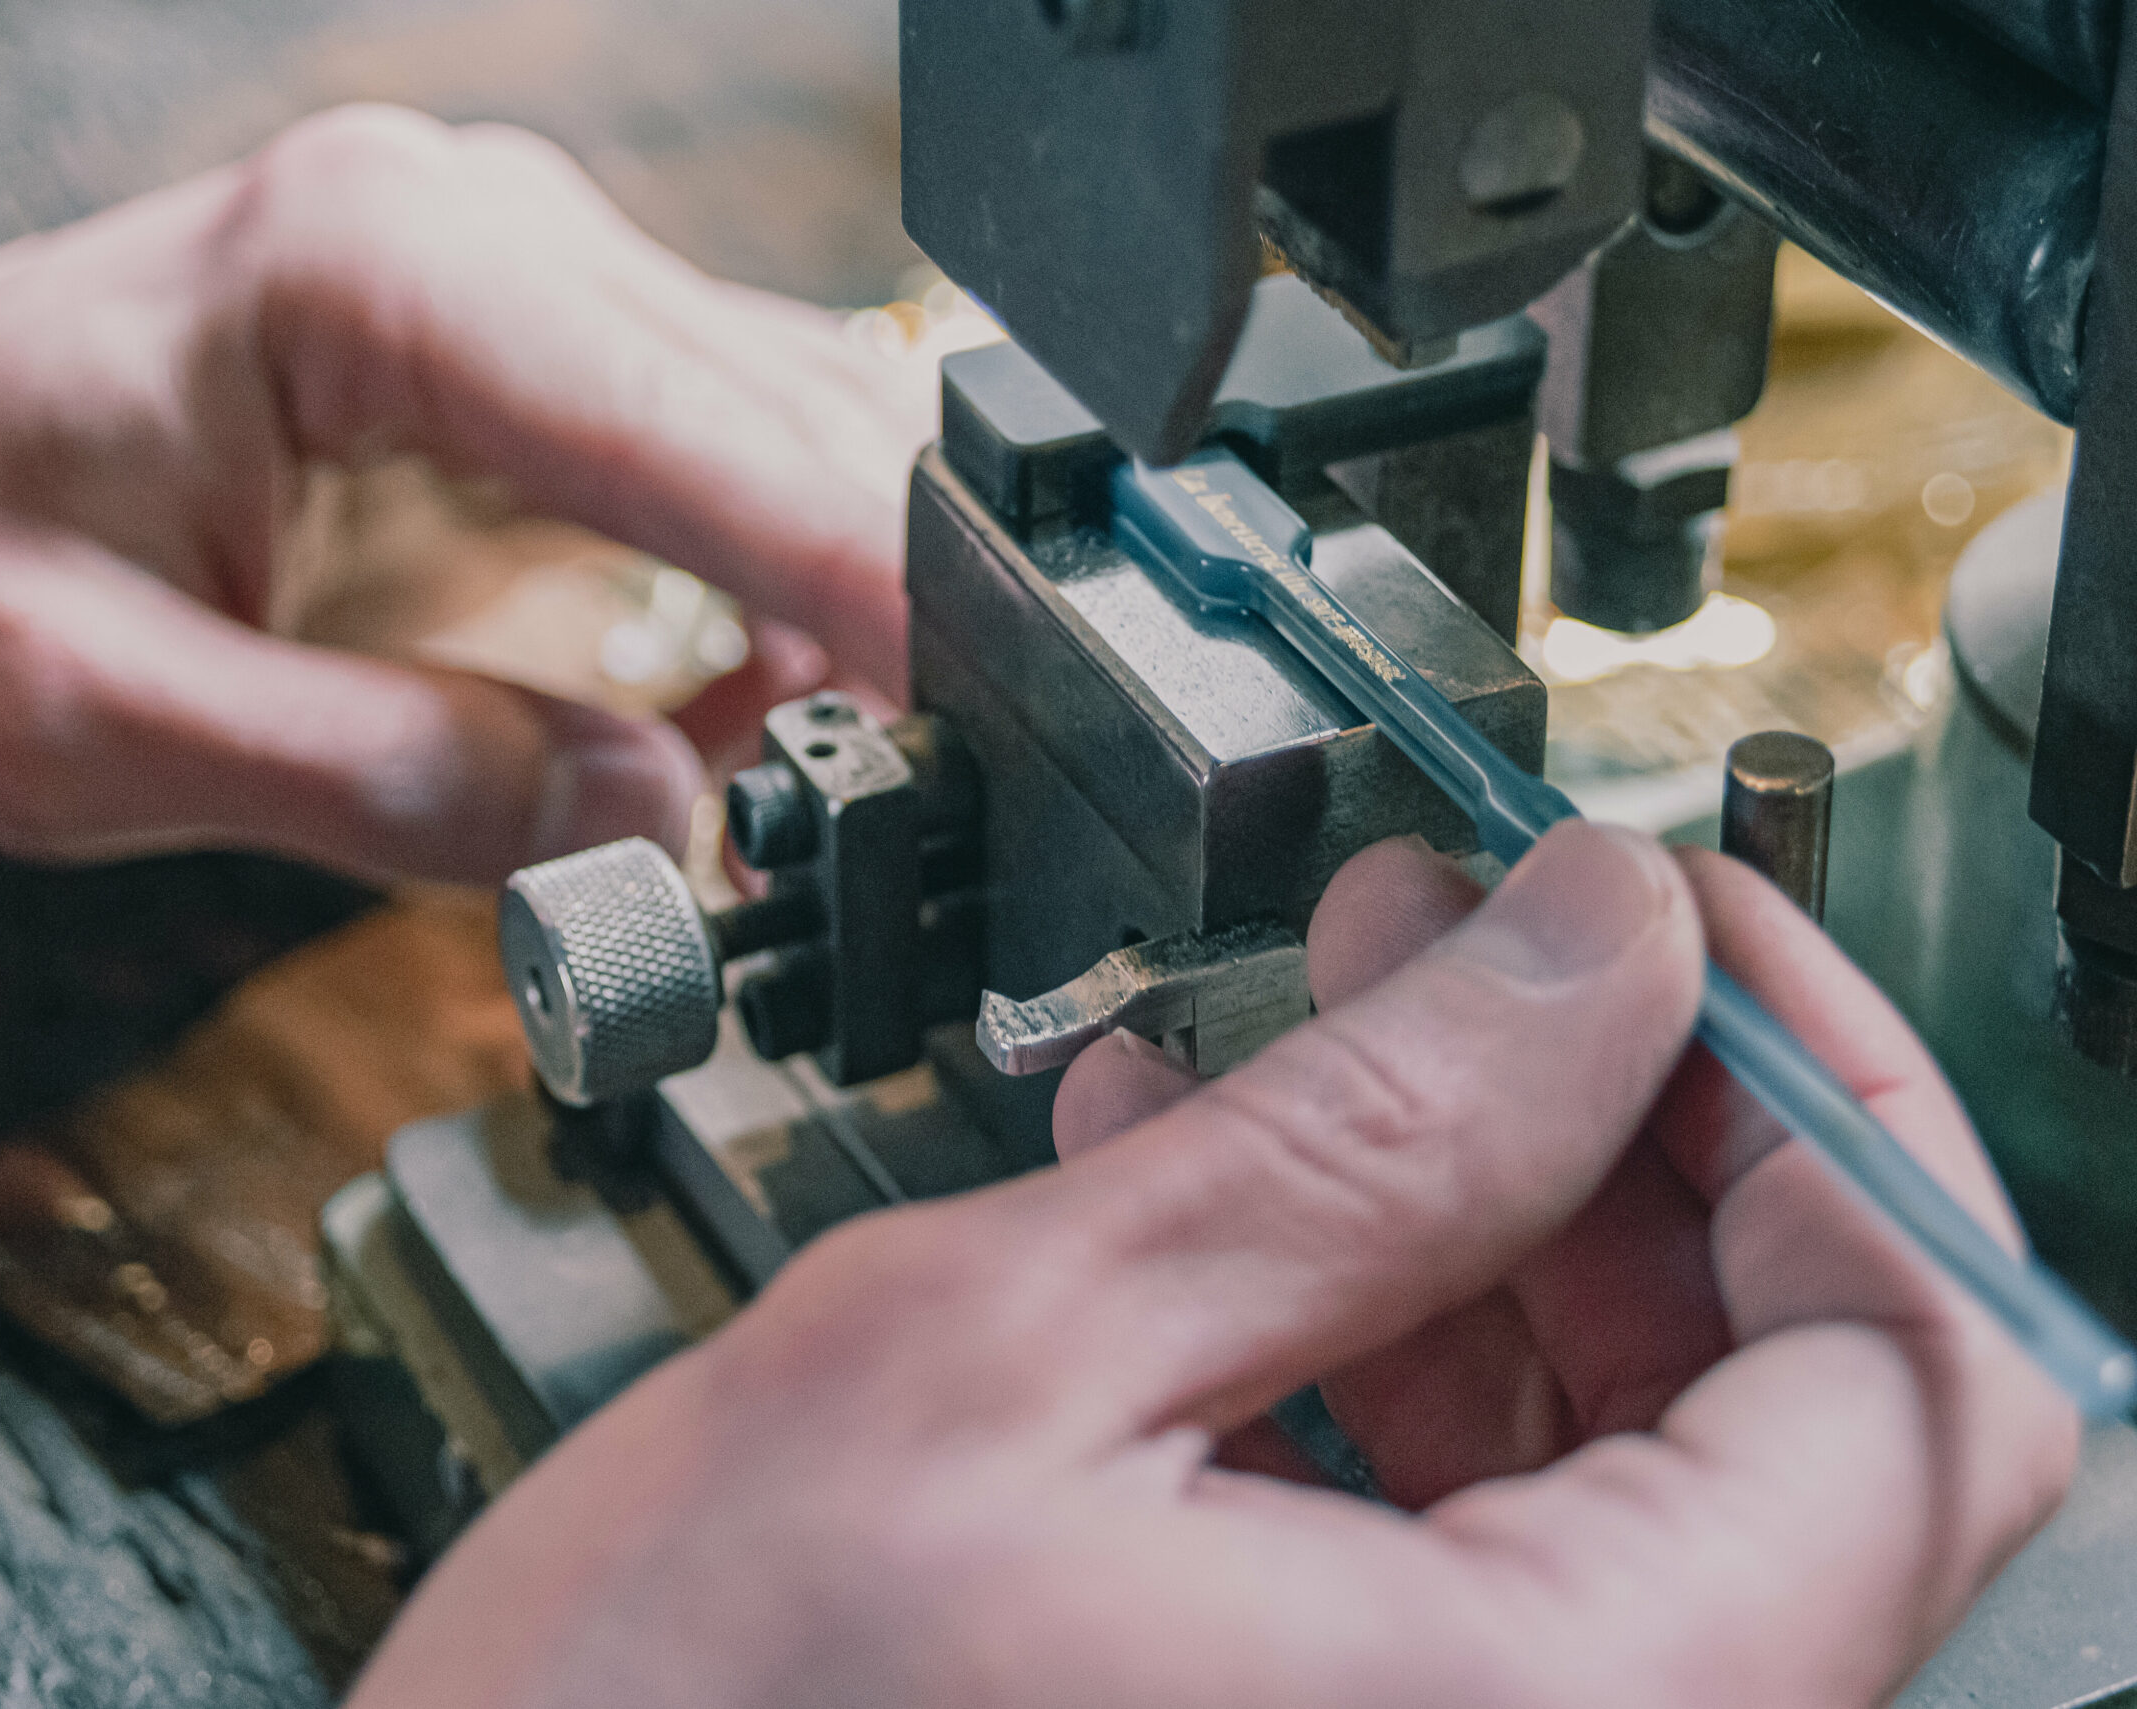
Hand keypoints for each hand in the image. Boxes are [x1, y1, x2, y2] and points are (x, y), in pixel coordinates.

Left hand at [0, 107, 927, 884]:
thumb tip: (648, 831)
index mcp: (365, 275)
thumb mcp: (95, 722)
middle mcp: (472, 228)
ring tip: (911, 763)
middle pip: (786, 396)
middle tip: (1006, 779)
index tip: (1011, 689)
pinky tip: (776, 697)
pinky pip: (726, 444)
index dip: (868, 563)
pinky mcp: (537, 341)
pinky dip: (791, 571)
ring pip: (789, 410)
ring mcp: (518, 270)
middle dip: (917, 587)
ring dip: (871, 581)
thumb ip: (385, 780)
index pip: (688, 415)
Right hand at [353, 825, 2077, 1708]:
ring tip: (1307, 1043)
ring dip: (1487, 1229)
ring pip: (1628, 1484)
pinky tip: (1217, 1212)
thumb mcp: (1006, 1352)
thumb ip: (1355, 1140)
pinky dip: (1381, 1364)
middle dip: (1635, 1139)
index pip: (1916, 1382)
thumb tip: (1591, 951)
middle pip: (1794, 1428)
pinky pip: (1472, 1567)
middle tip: (1476, 957)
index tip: (1670, 936)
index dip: (1819, 1099)